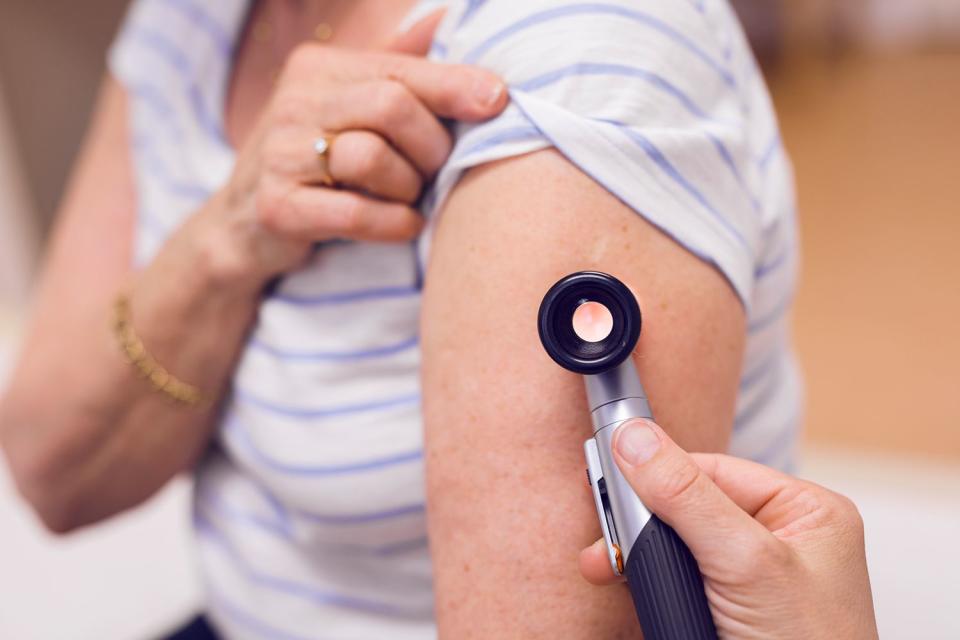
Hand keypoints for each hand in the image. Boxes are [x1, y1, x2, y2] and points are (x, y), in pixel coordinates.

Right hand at [194, 11, 506, 286]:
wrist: (245, 224)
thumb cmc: (317, 158)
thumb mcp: (348, 102)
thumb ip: (396, 63)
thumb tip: (446, 16)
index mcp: (318, 69)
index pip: (400, 69)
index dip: (454, 85)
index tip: (497, 100)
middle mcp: (294, 102)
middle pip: (391, 107)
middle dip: (431, 145)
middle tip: (438, 169)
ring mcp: (280, 155)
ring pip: (372, 158)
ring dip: (410, 186)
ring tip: (412, 196)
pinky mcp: (277, 208)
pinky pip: (356, 213)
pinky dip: (394, 222)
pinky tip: (406, 224)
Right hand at [580, 419, 877, 639]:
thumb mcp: (746, 563)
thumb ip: (687, 496)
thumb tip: (635, 438)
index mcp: (803, 511)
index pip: (712, 468)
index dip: (658, 472)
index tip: (608, 472)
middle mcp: (779, 538)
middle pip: (686, 503)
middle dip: (640, 521)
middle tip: (604, 537)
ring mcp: (750, 577)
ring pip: (673, 543)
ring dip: (635, 554)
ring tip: (604, 565)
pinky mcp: (723, 608)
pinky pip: (673, 577)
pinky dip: (645, 581)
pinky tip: (625, 583)